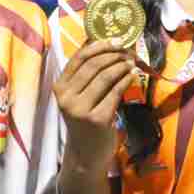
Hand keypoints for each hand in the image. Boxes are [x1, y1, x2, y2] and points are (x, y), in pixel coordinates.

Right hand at [54, 38, 142, 168]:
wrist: (86, 154)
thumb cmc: (86, 120)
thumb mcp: (80, 97)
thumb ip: (88, 74)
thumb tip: (107, 43)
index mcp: (60, 87)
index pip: (79, 58)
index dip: (99, 45)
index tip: (116, 39)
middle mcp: (66, 97)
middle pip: (93, 65)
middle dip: (114, 54)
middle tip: (129, 51)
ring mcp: (80, 109)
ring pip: (105, 76)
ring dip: (122, 65)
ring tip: (133, 62)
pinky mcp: (97, 118)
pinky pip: (115, 92)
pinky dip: (127, 80)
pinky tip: (133, 75)